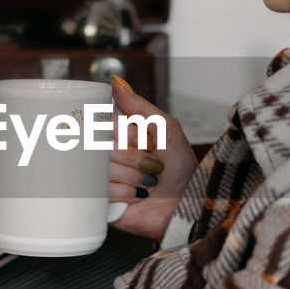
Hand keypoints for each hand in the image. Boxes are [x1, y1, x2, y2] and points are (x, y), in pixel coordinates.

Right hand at [108, 76, 197, 243]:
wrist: (189, 206)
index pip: (103, 122)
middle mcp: (108, 155)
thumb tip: (115, 82)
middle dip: (133, 156)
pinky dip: (125, 193)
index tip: (143, 140)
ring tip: (147, 183)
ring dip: (132, 176)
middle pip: (102, 145)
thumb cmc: (182, 170)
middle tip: (153, 165)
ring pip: (102, 168)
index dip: (123, 132)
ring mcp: (102, 179)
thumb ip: (139, 106)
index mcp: (120, 136)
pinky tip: (138, 197)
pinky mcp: (100, 202)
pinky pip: (102, 190)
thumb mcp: (167, 129)